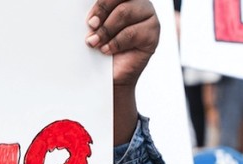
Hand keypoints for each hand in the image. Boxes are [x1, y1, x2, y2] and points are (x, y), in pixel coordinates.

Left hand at [87, 0, 157, 143]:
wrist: (112, 76)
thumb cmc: (103, 49)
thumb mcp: (97, 28)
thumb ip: (98, 16)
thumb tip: (91, 14)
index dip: (101, 4)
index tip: (90, 20)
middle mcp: (140, 4)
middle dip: (102, 13)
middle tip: (91, 28)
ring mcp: (149, 18)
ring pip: (125, 12)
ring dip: (106, 30)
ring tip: (96, 43)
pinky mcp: (152, 35)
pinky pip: (132, 33)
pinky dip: (116, 43)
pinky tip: (107, 50)